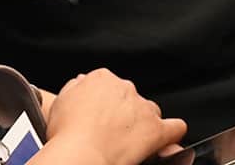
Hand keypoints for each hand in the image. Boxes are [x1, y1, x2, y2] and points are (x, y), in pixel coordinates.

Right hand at [44, 69, 186, 164]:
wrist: (79, 155)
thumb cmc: (66, 134)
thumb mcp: (60, 102)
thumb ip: (75, 87)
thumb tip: (82, 81)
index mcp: (101, 78)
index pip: (109, 85)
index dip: (105, 104)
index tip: (100, 117)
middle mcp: (125, 88)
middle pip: (130, 98)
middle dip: (123, 113)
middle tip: (110, 133)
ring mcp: (142, 108)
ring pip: (150, 111)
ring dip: (143, 123)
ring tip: (131, 142)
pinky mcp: (155, 130)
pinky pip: (174, 127)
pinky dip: (172, 133)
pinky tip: (167, 142)